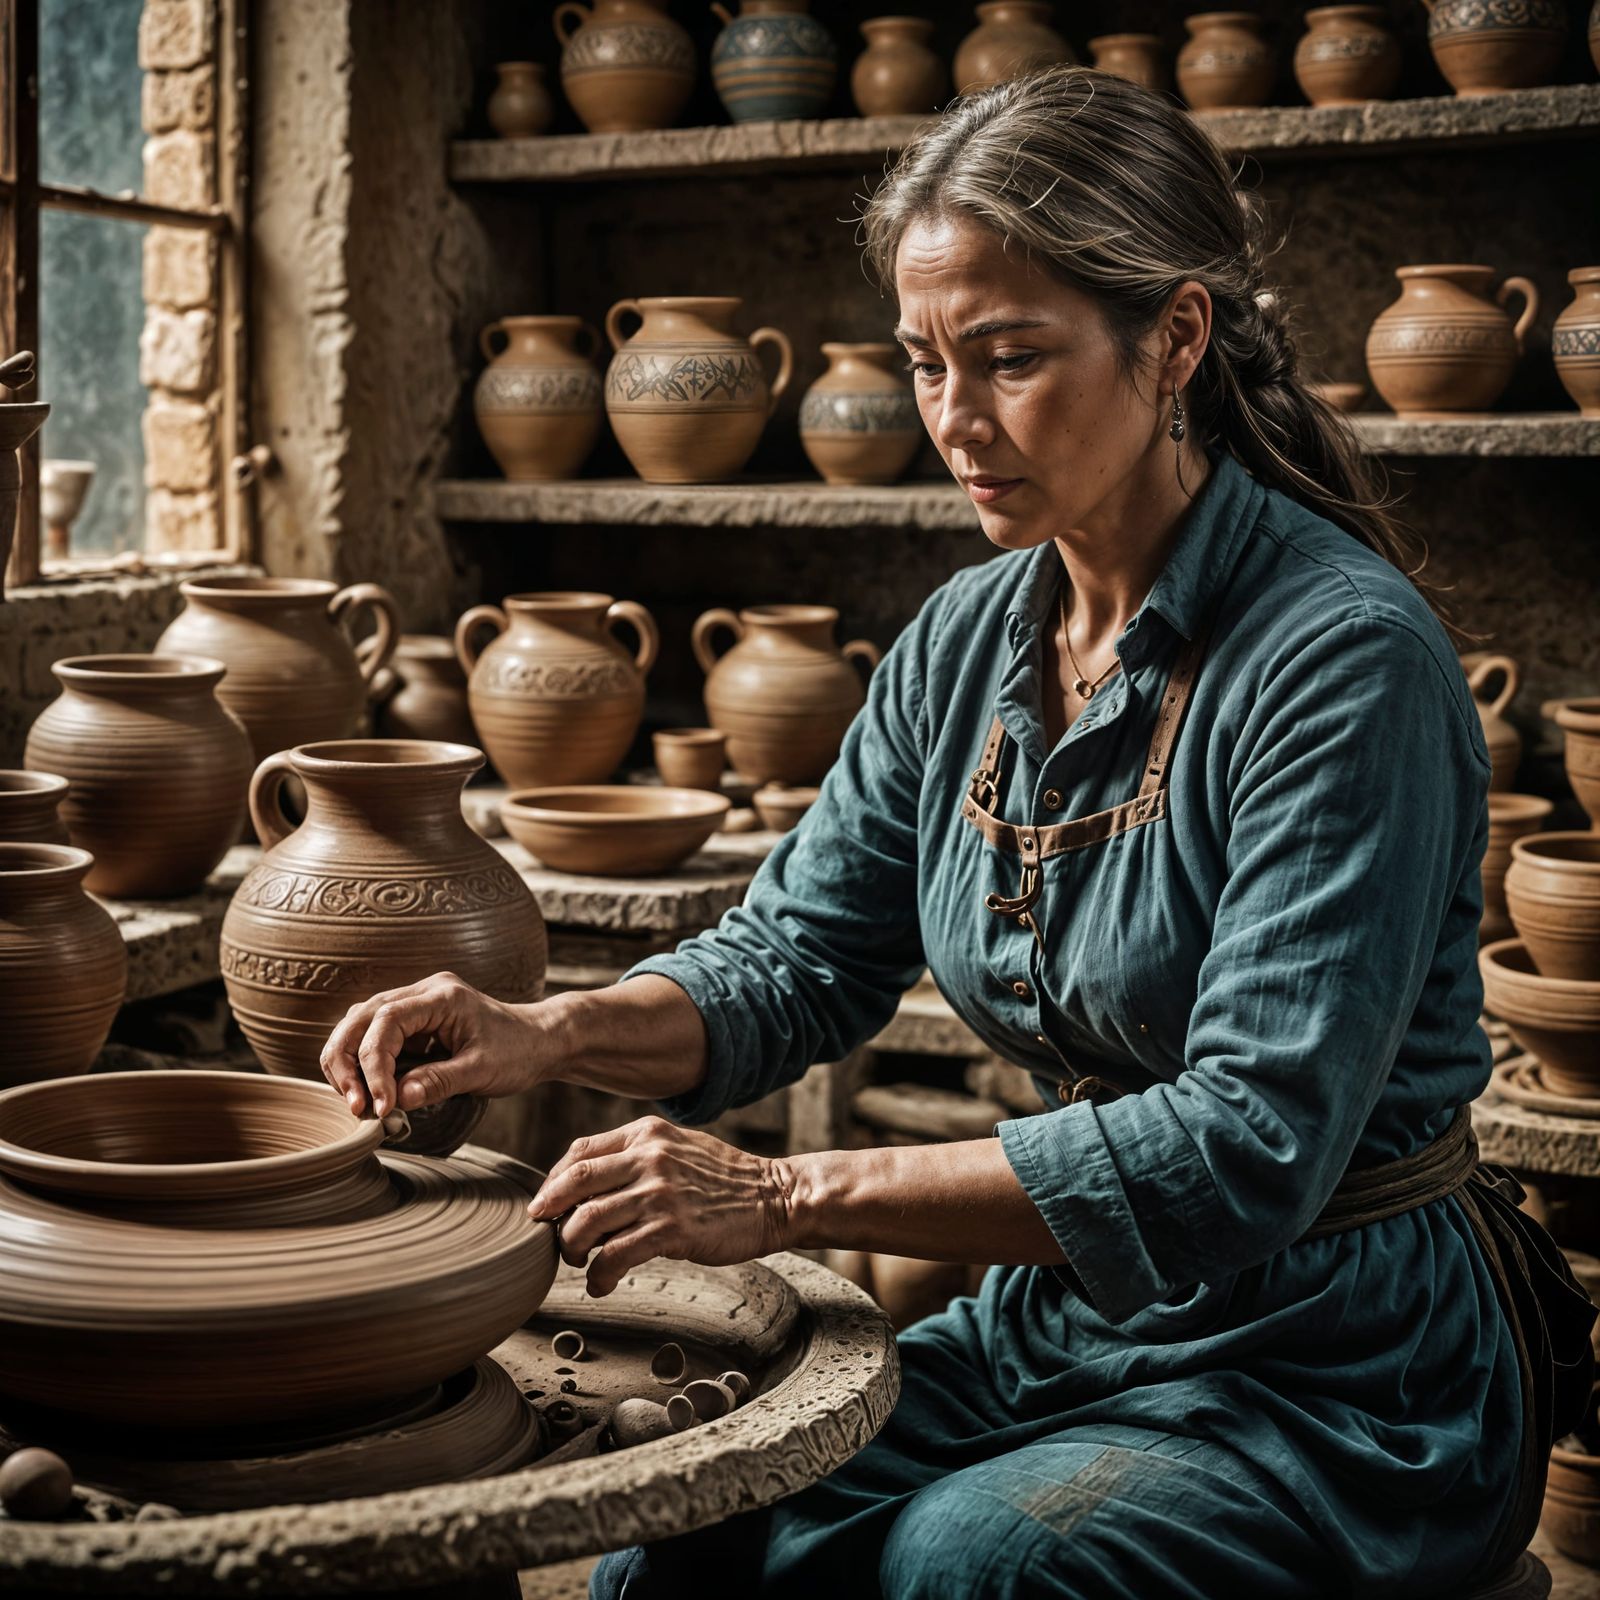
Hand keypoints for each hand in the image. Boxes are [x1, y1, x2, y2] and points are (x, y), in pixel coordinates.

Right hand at [319, 971, 542, 1118]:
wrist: (541, 1040)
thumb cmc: (518, 1051)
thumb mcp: (483, 1071)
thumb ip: (440, 1082)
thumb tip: (398, 1100)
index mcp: (442, 996)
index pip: (387, 1022)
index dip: (373, 1064)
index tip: (381, 1104)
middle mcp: (423, 992)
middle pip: (360, 1018)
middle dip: (347, 1063)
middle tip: (355, 1106)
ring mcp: (416, 1004)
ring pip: (359, 1026)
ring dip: (348, 1063)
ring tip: (357, 1103)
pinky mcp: (414, 1022)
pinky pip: (373, 1037)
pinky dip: (362, 1064)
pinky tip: (366, 1092)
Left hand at [529, 1117, 794, 1296]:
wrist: (775, 1197)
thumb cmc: (724, 1179)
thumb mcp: (678, 1148)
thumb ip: (637, 1155)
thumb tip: (587, 1185)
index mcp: (647, 1134)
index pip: (579, 1152)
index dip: (553, 1181)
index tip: (548, 1206)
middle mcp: (649, 1157)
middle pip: (573, 1183)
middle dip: (551, 1214)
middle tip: (550, 1236)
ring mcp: (660, 1194)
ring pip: (586, 1223)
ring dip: (572, 1249)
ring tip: (580, 1263)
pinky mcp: (671, 1230)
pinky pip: (613, 1256)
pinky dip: (598, 1276)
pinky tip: (601, 1284)